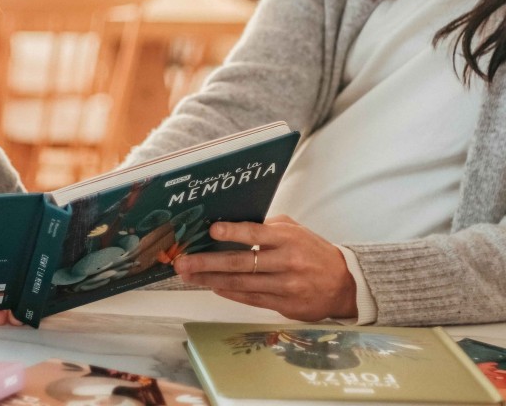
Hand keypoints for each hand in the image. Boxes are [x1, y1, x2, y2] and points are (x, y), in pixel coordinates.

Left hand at [173, 215, 356, 320]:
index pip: (256, 234)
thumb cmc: (313, 251)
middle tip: (184, 261)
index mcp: (288, 239)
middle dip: (208, 262)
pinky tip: (211, 286)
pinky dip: (229, 293)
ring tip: (189, 275)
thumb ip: (268, 226)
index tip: (211, 230)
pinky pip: (251, 299)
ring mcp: (285, 286)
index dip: (232, 232)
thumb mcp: (295, 230)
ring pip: (242, 284)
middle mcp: (286, 262)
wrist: (344, 284)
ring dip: (211, 280)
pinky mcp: (284, 305)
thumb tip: (235, 223)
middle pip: (241, 263)